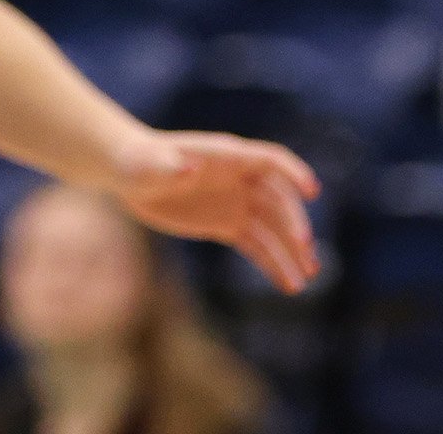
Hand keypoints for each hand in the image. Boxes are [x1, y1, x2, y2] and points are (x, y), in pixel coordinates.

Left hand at [114, 131, 322, 292]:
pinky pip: (257, 246)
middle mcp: (239, 179)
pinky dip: (273, 264)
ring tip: (304, 280)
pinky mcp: (227, 225)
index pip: (270, 160)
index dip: (294, 172)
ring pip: (272, 229)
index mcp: (227, 156)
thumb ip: (170, 167)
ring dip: (290, 252)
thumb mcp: (150, 163)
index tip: (312, 192)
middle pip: (278, 200)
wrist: (129, 175)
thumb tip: (191, 169)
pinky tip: (288, 285)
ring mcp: (236, 203)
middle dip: (293, 224)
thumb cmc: (139, 160)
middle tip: (305, 250)